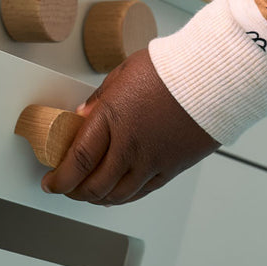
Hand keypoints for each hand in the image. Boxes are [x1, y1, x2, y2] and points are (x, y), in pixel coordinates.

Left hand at [41, 48, 217, 205]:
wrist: (215, 75)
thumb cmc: (174, 67)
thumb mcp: (124, 72)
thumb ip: (100, 99)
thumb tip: (82, 117)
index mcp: (113, 118)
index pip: (75, 162)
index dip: (58, 179)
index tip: (51, 181)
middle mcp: (131, 145)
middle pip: (93, 186)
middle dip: (73, 192)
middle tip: (66, 187)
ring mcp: (153, 160)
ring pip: (117, 196)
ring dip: (97, 198)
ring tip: (89, 192)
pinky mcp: (172, 167)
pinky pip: (143, 192)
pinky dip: (125, 197)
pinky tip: (119, 192)